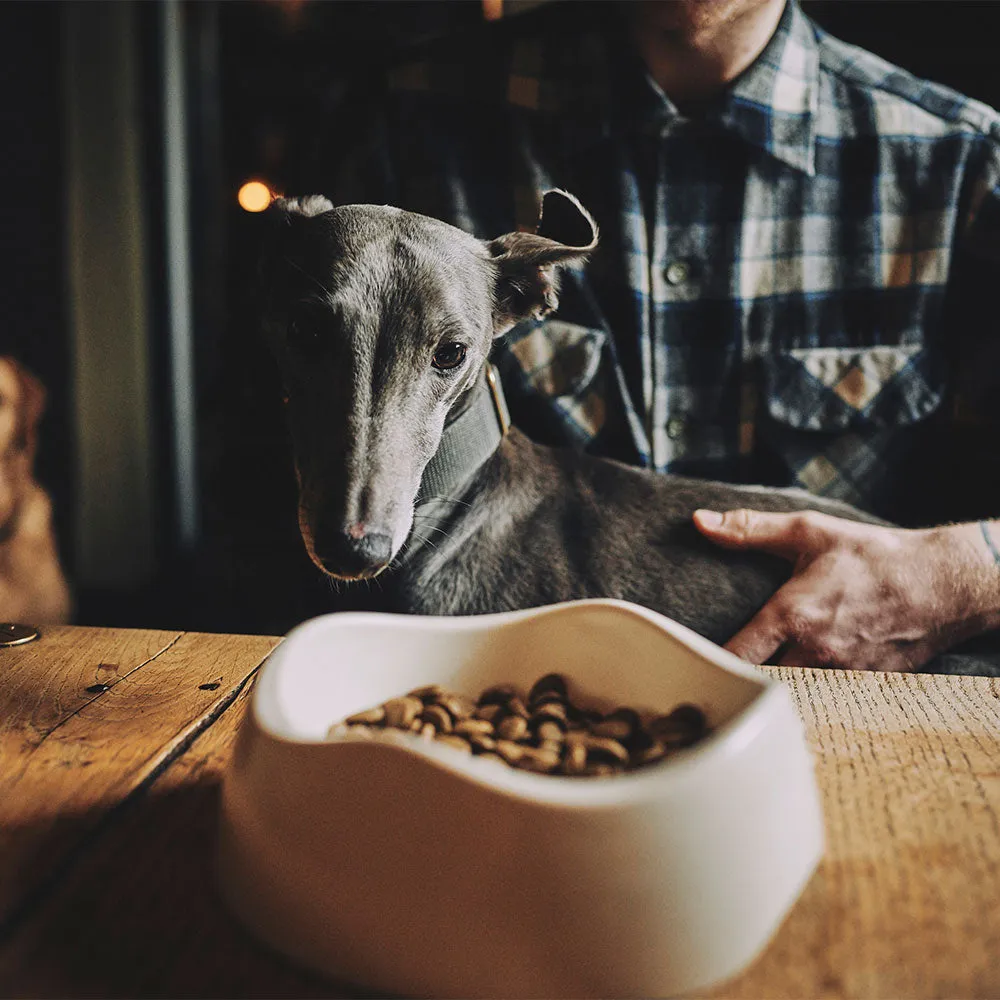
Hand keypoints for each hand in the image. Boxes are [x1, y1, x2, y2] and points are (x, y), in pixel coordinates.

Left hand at [692, 508, 999, 670]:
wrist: (945, 582)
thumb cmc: (873, 554)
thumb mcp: (808, 531)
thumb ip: (748, 530)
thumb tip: (700, 521)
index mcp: (793, 615)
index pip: (736, 655)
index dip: (709, 664)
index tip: (691, 666)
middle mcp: (815, 651)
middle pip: (762, 685)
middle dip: (742, 684)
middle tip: (721, 679)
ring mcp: (843, 674)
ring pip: (795, 697)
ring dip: (777, 690)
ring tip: (759, 683)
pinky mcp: (867, 686)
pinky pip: (829, 700)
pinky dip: (814, 694)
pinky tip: (805, 682)